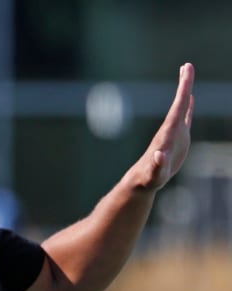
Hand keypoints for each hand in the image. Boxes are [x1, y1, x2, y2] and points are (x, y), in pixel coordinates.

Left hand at [136, 63, 194, 190]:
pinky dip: (189, 107)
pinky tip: (191, 99)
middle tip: (187, 65)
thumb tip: (159, 155)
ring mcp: (175, 132)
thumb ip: (157, 165)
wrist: (145, 180)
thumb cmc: (149, 178)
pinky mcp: (178, 139)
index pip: (178, 107)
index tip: (186, 72)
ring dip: (185, 91)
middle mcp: (171, 128)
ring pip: (182, 107)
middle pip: (180, 102)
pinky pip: (185, 118)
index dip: (183, 89)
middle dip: (184, 84)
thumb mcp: (155, 173)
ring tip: (187, 74)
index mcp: (168, 132)